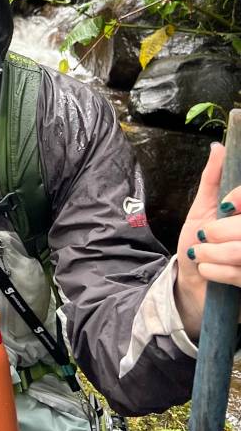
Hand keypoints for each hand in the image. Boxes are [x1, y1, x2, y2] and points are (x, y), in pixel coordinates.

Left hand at [174, 142, 240, 340]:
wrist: (193, 281)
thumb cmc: (199, 240)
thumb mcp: (203, 206)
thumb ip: (213, 179)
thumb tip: (218, 148)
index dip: (240, 197)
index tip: (225, 205)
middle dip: (222, 232)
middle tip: (205, 237)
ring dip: (215, 254)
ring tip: (202, 254)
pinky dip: (218, 272)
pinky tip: (208, 270)